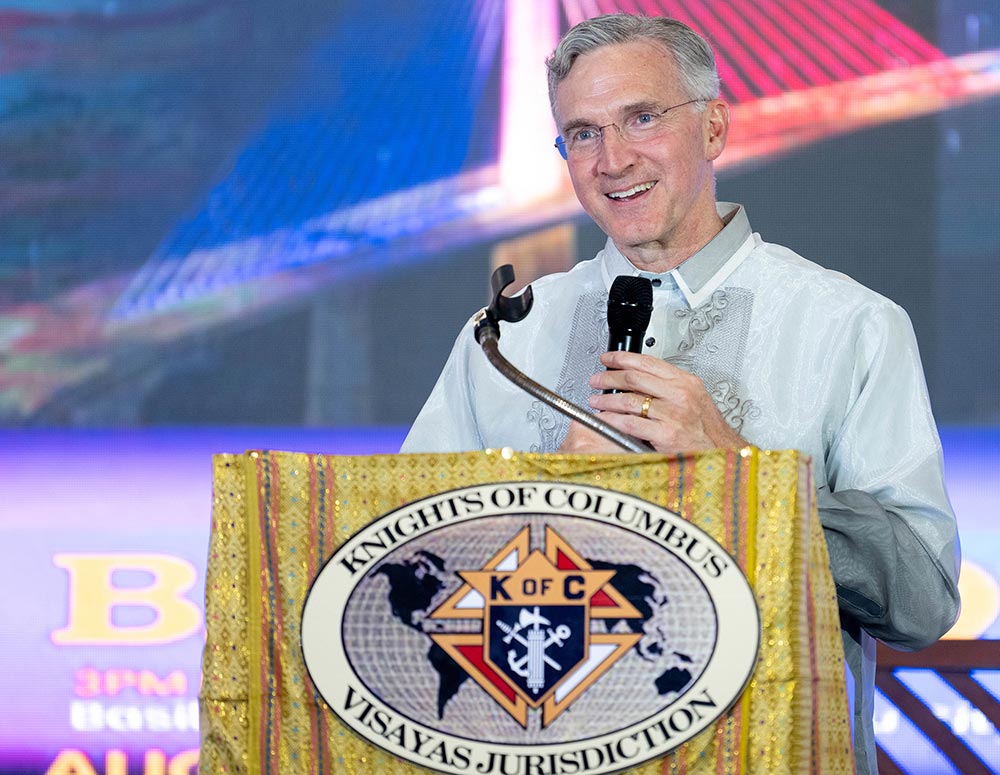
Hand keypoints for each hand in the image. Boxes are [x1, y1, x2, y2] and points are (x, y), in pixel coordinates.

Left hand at [575, 351, 746, 453]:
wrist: (722, 453)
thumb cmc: (707, 430)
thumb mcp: (694, 398)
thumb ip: (669, 387)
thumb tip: (638, 381)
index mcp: (686, 382)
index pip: (648, 362)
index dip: (623, 358)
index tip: (609, 359)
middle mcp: (680, 395)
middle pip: (634, 378)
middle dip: (609, 377)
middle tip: (597, 380)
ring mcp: (673, 414)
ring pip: (629, 400)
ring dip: (607, 400)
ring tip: (597, 401)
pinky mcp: (666, 434)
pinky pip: (630, 423)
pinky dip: (613, 420)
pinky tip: (604, 419)